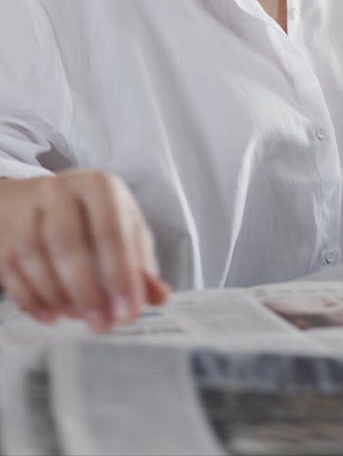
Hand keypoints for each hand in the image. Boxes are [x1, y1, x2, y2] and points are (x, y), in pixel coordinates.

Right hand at [0, 170, 169, 331]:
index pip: (110, 229)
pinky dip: (31, 298)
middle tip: (102, 324)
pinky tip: (50, 316)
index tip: (129, 312)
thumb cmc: (89, 217)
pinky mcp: (5, 234)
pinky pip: (12, 268)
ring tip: (78, 318)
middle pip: (68, 242)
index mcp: (98, 186)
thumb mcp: (122, 227)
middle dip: (86, 290)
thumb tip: (159, 297)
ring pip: (35, 254)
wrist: (33, 200)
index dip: (120, 273)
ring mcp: (27, 210)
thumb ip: (140, 262)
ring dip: (58, 295)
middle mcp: (60, 191)